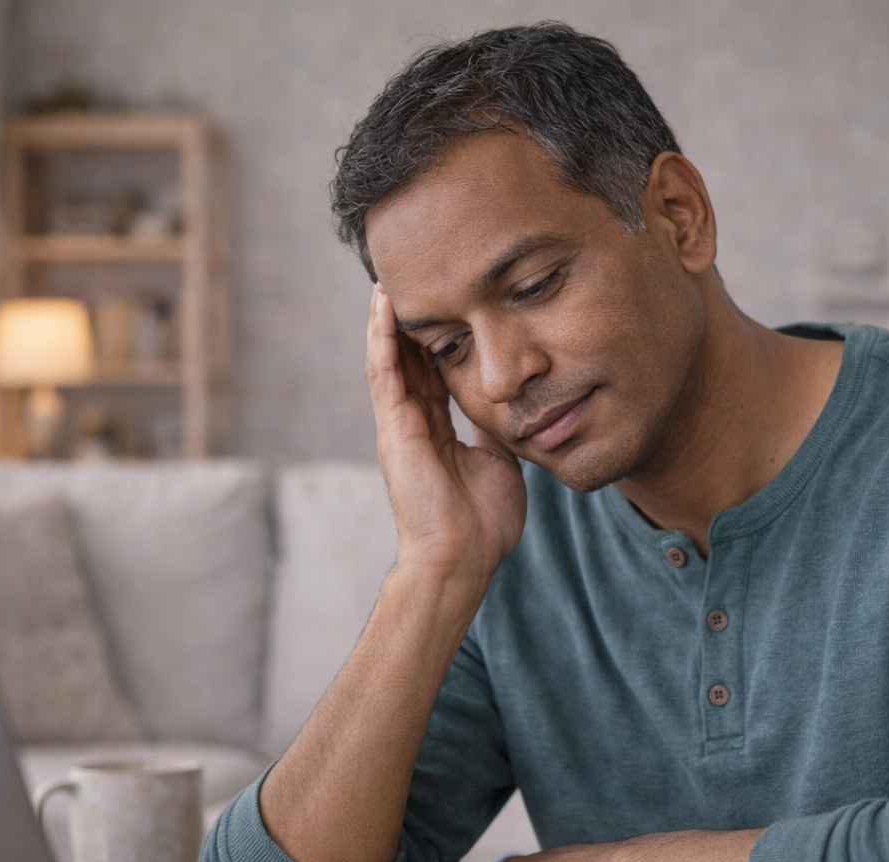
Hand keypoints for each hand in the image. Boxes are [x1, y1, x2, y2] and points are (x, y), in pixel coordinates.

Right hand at [366, 286, 526, 581]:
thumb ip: (493, 430)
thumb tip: (506, 405)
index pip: (433, 374)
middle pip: (409, 360)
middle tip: (416, 278)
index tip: (447, 304)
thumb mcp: (498, 461)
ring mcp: (399, 424)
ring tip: (391, 279)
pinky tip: (384, 304)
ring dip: (390, 320)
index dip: (438, 340)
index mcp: (437, 431)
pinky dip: (382, 337)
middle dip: (412, 322)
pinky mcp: (393, 427)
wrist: (465, 555)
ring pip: (390, 359)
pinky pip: (384, 373)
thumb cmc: (483, 521)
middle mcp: (414, 424)